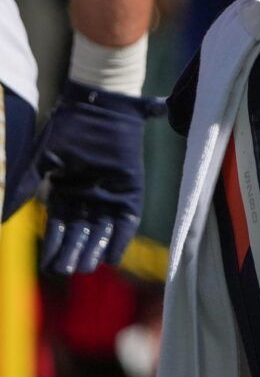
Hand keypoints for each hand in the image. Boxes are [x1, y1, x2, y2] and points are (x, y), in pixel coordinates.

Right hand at [16, 81, 166, 274]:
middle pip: (80, 233)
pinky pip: (127, 220)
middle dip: (73, 252)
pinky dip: (120, 238)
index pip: (58, 228)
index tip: (48, 266)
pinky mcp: (130, 189)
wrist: (99, 106)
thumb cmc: (69, 129)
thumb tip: (0, 218)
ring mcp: (110, 194)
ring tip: (84, 268)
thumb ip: (24, 188)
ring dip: (93, 250)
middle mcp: (88, 198)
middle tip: (66, 270)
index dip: (54, 246)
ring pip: (101, 231)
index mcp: (65, 193)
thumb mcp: (42, 161)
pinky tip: (112, 257)